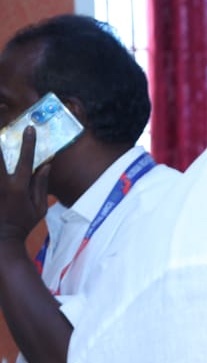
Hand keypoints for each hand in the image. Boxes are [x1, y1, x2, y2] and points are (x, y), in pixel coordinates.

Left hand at [0, 126, 49, 242]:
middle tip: (0, 121)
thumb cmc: (22, 225)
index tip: (29, 128)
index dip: (29, 144)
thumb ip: (41, 186)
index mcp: (18, 188)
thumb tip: (46, 165)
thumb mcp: (39, 209)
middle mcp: (2, 184)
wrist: (2, 240)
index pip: (25, 161)